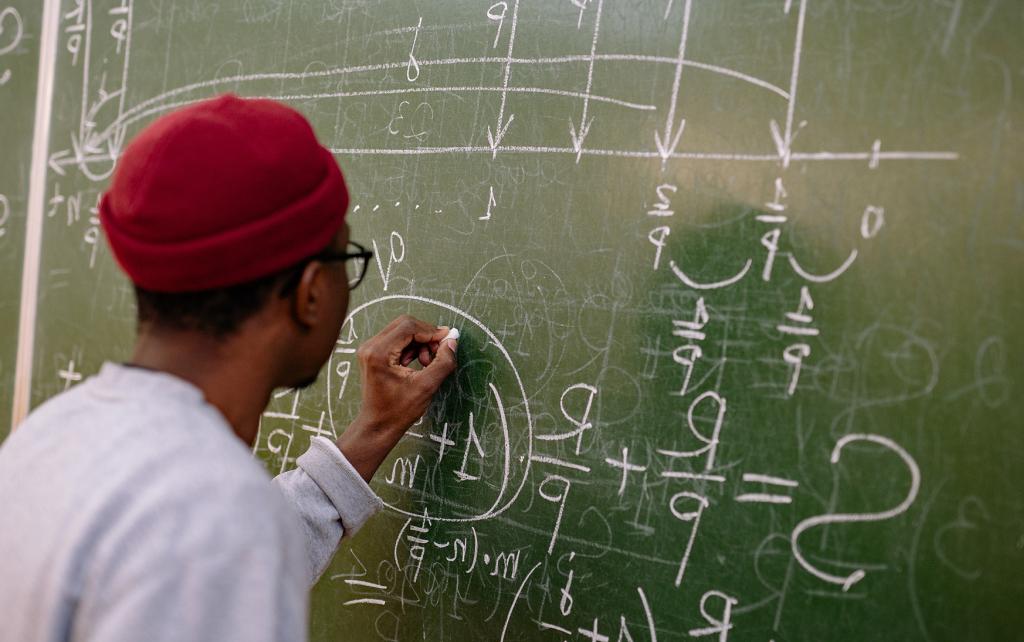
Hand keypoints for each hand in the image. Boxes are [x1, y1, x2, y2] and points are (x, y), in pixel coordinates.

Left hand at [336, 315, 457, 480]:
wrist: (378, 425)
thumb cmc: (398, 411)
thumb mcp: (426, 387)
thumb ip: (443, 362)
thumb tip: (452, 342)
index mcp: (379, 353)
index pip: (409, 327)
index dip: (431, 331)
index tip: (447, 340)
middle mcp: (370, 346)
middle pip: (404, 325)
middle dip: (426, 336)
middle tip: (439, 352)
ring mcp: (370, 349)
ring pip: (402, 331)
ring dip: (419, 343)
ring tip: (428, 363)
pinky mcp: (373, 353)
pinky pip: (396, 340)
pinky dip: (411, 347)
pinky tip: (418, 363)